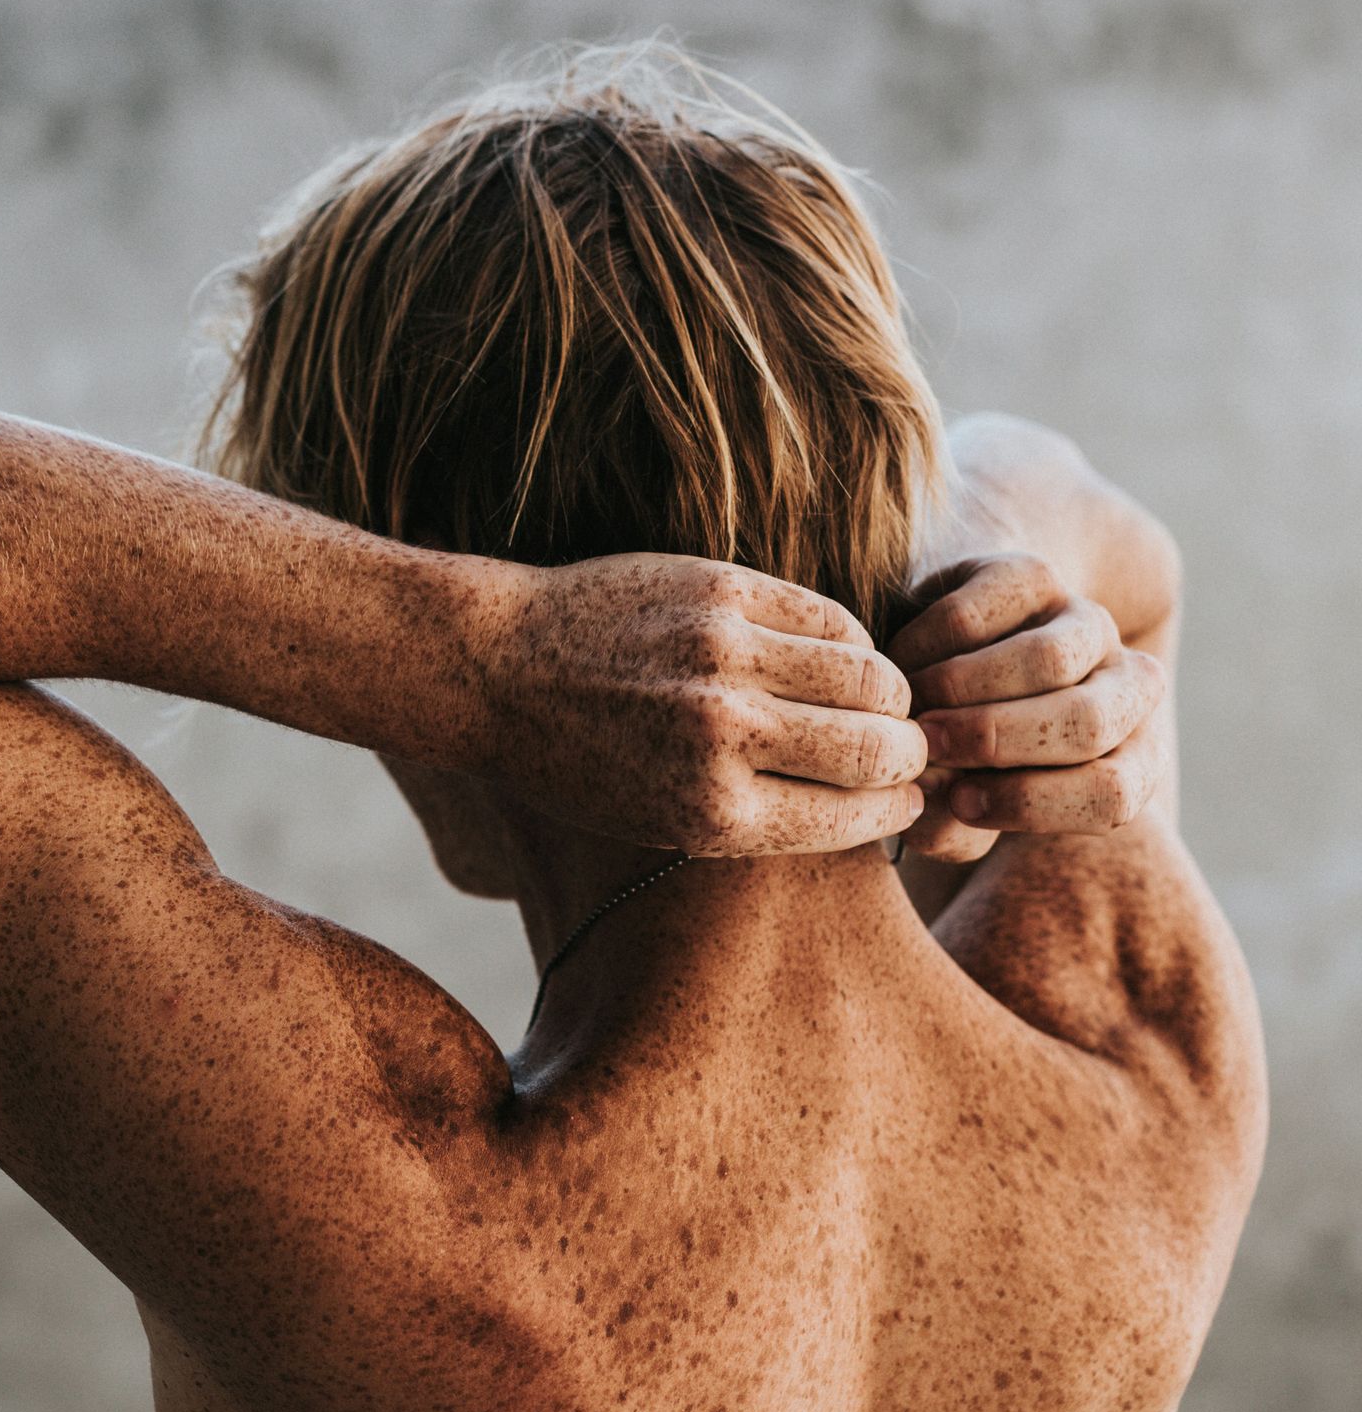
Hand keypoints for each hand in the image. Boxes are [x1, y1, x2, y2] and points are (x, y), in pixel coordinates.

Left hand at [481, 553, 927, 855]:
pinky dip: (849, 639)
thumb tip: (870, 800)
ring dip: (889, 691)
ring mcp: (724, 655)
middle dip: (910, 750)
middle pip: (879, 745)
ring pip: (869, 673)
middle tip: (906, 745)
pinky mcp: (720, 589)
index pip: (857, 814)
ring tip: (878, 699)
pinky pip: (828, 616)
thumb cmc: (583, 760)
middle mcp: (725, 735)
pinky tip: (836, 653)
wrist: (500, 670)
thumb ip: (762, 815)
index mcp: (714, 813)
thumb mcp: (662, 822)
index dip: (898, 806)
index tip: (907, 797)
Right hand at [887, 552, 1167, 861]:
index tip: (959, 805)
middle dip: (996, 742)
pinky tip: (898, 669)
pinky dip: (927, 648)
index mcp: (1135, 754)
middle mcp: (1128, 685)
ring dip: (962, 693)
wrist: (964, 653)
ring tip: (910, 712)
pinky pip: (979, 615)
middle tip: (924, 748)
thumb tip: (926, 797)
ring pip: (1047, 662)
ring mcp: (1086, 622)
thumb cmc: (967, 756)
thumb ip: (948, 824)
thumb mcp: (967, 801)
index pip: (1112, 794)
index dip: (1030, 805)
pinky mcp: (1031, 574)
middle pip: (1087, 723)